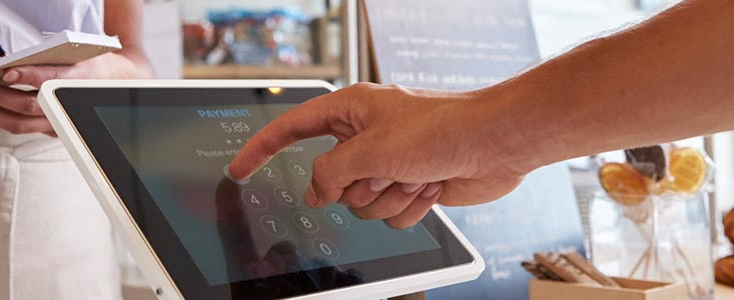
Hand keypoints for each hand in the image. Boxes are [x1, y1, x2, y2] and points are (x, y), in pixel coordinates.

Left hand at [0, 53, 152, 134]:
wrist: (116, 87)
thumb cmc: (92, 67)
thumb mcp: (78, 55)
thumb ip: (49, 59)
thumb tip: (10, 63)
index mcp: (77, 80)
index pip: (50, 81)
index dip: (29, 77)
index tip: (8, 71)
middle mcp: (66, 106)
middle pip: (27, 106)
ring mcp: (58, 123)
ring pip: (19, 123)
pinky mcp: (52, 131)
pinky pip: (21, 128)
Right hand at [227, 83, 536, 228]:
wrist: (495, 144)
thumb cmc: (443, 128)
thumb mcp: (371, 150)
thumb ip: (330, 173)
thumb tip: (316, 192)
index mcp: (351, 110)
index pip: (292, 129)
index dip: (261, 150)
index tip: (239, 170)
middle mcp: (366, 137)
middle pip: (331, 180)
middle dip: (359, 186)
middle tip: (387, 170)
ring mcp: (389, 163)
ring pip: (361, 203)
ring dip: (390, 197)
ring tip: (416, 175)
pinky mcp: (409, 185)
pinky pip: (389, 215)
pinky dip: (411, 206)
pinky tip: (432, 185)